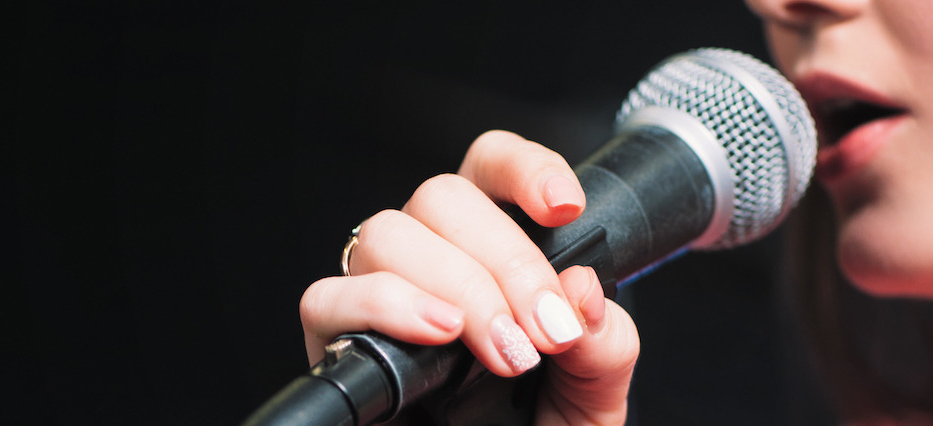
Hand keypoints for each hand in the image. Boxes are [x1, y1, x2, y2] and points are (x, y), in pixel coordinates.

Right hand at [300, 130, 639, 424]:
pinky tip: (435, 334)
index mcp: (490, 252)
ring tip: (502, 351)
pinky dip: (383, 306)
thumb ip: (604, 342)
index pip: (491, 168)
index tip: (565, 208)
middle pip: (442, 196)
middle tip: (545, 330)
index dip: (524, 170)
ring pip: (387, 235)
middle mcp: (429, 261)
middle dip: (506, 260)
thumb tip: (581, 287)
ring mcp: (376, 296)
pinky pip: (329, 298)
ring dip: (456, 287)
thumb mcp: (594, 396)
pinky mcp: (334, 342)